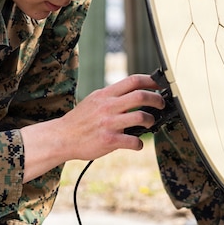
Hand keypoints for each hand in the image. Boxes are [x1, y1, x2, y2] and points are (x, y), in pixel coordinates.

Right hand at [20, 74, 165, 180]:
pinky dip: (139, 143)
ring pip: (141, 117)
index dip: (150, 81)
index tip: (159, 85)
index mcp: (105, 94)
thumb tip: (133, 93)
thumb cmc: (80, 120)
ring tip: (150, 124)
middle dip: (157, 99)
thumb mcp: (94, 100)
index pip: (133, 80)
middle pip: (141, 96)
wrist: (62, 137)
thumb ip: (112, 96)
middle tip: (161, 104)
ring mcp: (109, 123)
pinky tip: (137, 144)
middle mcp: (108, 106)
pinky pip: (133, 140)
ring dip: (151, 120)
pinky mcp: (109, 140)